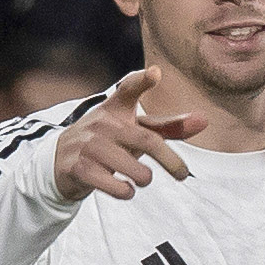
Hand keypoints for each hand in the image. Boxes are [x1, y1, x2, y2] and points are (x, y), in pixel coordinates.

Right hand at [52, 66, 206, 201]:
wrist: (60, 161)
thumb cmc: (109, 142)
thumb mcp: (135, 130)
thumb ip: (168, 127)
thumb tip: (204, 120)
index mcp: (116, 108)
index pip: (128, 89)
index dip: (142, 81)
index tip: (155, 73)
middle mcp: (102, 122)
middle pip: (147, 140)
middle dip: (171, 160)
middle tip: (182, 174)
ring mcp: (87, 144)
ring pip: (132, 167)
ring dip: (144, 178)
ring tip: (143, 179)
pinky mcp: (77, 167)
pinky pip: (112, 184)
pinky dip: (125, 191)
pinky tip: (126, 189)